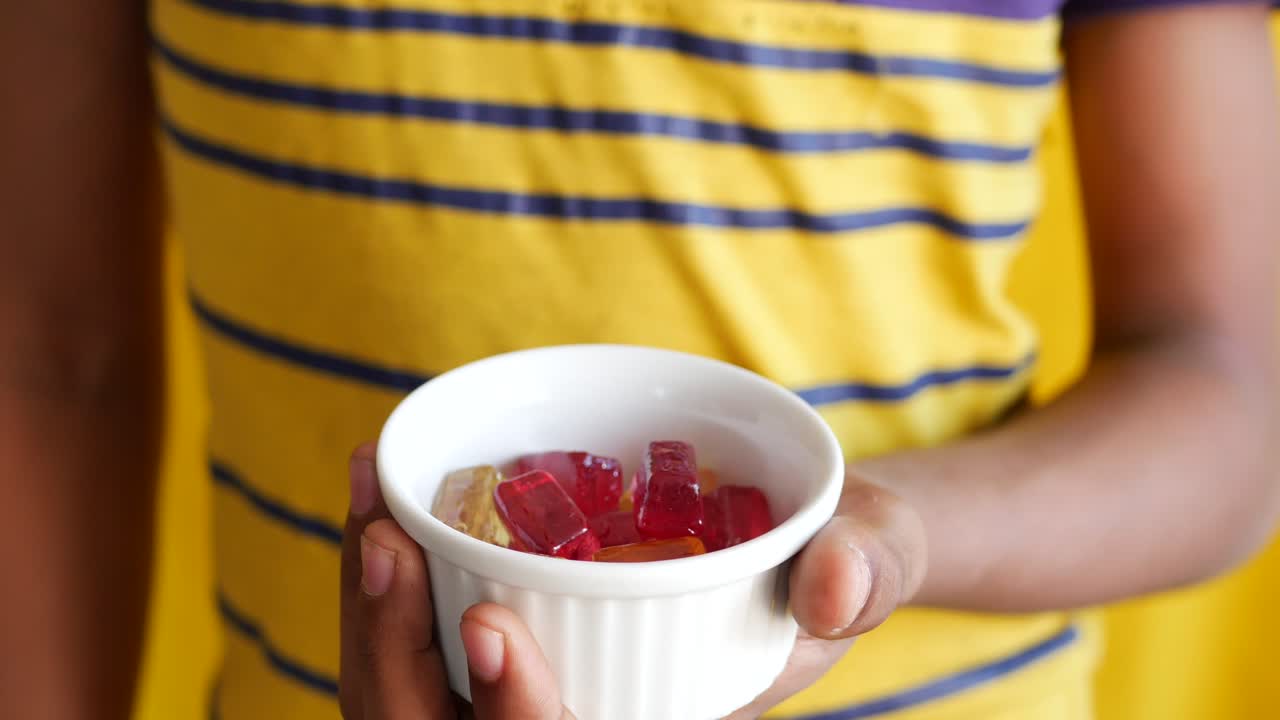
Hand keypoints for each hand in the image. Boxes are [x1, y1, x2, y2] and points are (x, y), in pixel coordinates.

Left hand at [339, 442, 926, 718]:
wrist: (803, 540)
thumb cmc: (838, 554)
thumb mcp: (874, 551)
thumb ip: (869, 566)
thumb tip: (833, 583)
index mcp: (660, 716)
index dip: (517, 718)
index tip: (499, 630)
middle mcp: (578, 715)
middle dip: (399, 650)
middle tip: (386, 539)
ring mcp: (529, 687)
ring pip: (405, 696)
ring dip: (372, 607)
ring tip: (369, 497)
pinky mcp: (500, 641)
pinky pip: (410, 642)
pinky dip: (382, 575)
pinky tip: (377, 493)